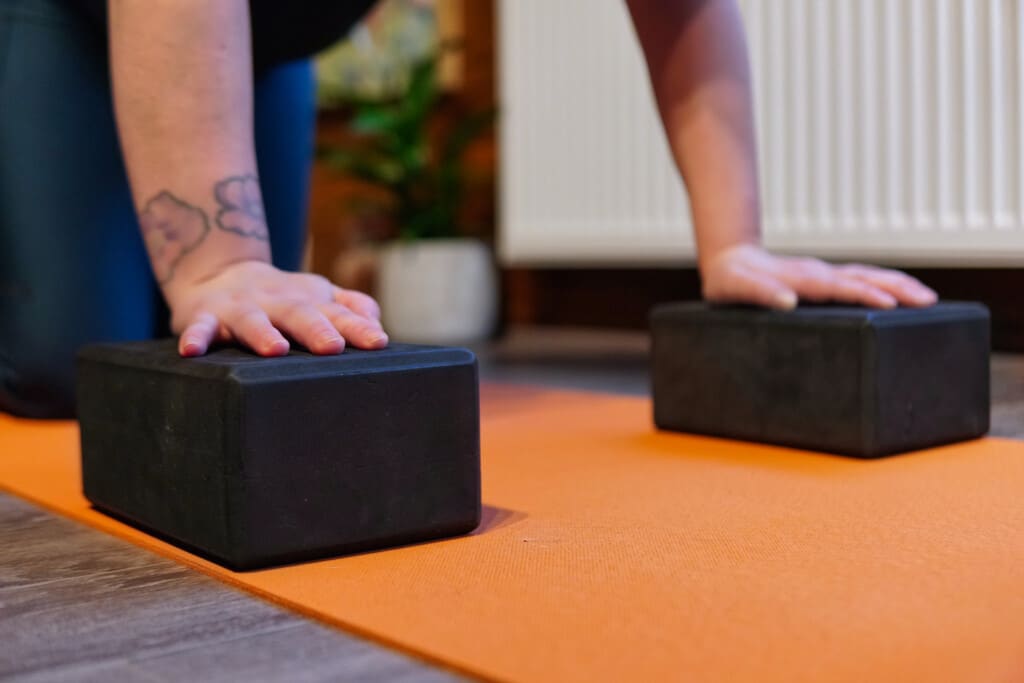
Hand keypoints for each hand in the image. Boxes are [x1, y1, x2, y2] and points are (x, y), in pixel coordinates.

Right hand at [165, 260, 387, 356]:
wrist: (219, 274)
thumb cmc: (282, 298)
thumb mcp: (318, 297)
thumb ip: (350, 307)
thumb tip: (377, 322)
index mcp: (309, 300)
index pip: (338, 314)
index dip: (358, 328)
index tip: (377, 342)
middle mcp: (277, 302)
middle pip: (299, 314)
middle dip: (316, 329)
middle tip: (333, 347)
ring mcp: (240, 307)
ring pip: (252, 319)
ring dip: (262, 333)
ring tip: (275, 349)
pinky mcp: (205, 316)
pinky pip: (200, 327)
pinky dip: (195, 337)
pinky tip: (192, 351)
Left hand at [701, 244, 937, 309]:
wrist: (729, 260)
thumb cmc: (730, 280)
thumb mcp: (734, 287)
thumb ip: (758, 292)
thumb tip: (787, 301)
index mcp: (800, 278)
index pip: (838, 287)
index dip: (863, 294)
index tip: (889, 303)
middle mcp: (817, 273)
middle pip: (863, 276)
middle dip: (896, 287)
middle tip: (927, 301)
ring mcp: (823, 274)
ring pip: (867, 275)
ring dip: (897, 284)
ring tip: (927, 298)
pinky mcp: (824, 279)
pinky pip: (860, 279)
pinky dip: (885, 285)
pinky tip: (901, 295)